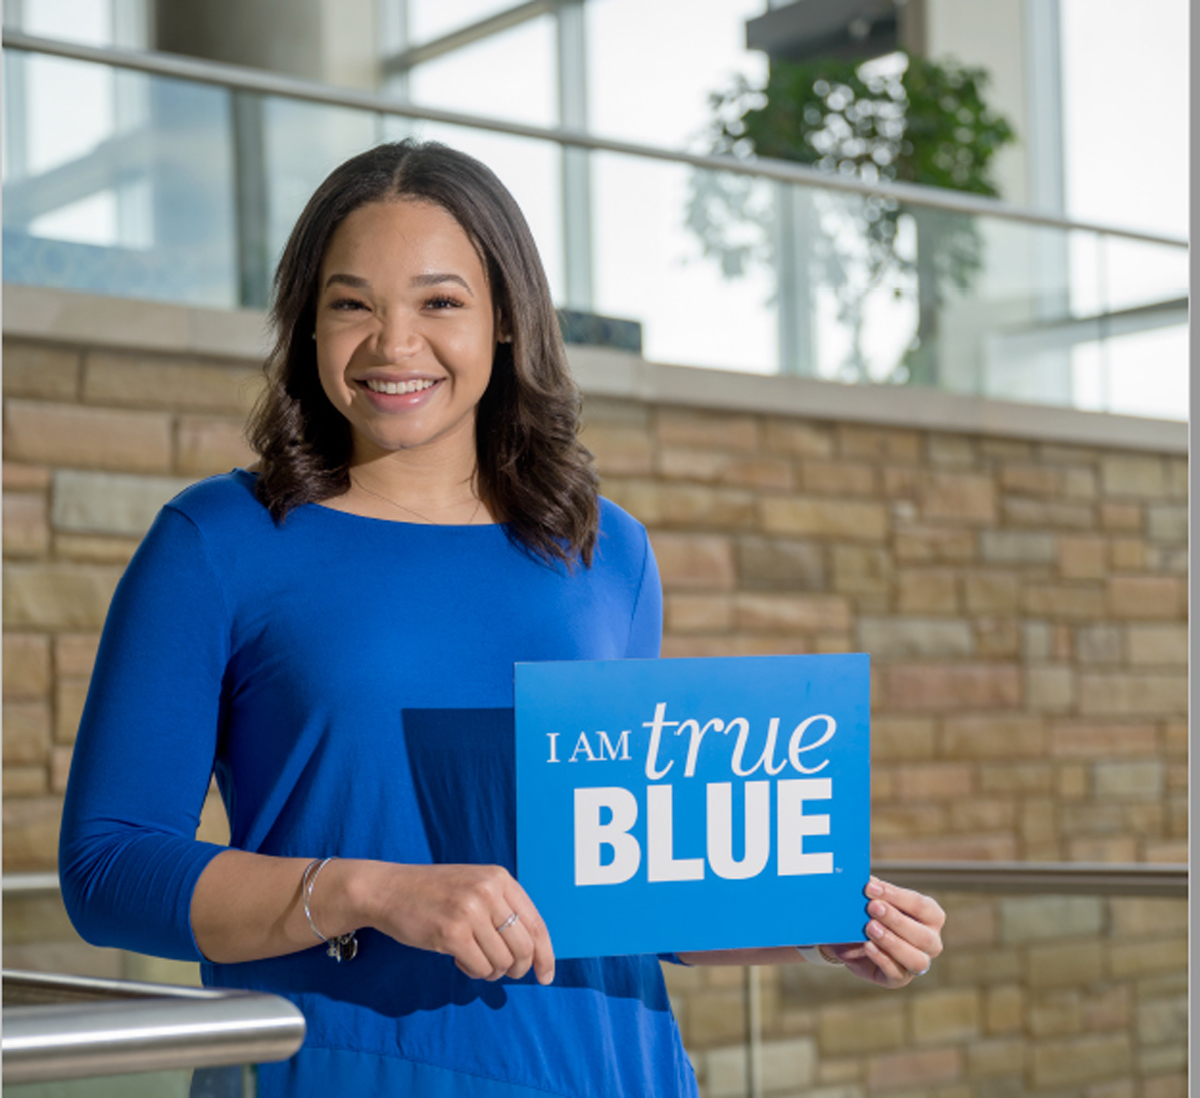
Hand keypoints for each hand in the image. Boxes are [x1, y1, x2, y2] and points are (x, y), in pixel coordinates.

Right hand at [363, 862, 554, 984]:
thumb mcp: (475, 885)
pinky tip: (459, 959)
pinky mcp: (450, 933)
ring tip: (474, 959)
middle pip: (523, 947)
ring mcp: (470, 911)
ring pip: (502, 961)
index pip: (536, 923)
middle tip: (506, 973)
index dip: (545, 954)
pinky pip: (480, 968)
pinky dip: (474, 972)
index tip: (546, 975)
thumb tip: (533, 950)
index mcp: (499, 878)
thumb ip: (502, 908)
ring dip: (491, 971)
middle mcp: (489, 891)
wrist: (389, 889)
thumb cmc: (434, 893)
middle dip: (518, 968)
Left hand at [821, 876, 944, 987]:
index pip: (921, 906)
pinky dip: (881, 958)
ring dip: (892, 942)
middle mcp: (931, 941)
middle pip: (923, 935)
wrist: (851, 939)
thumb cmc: (870, 914)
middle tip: (871, 907)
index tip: (870, 887)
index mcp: (930, 916)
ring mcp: (918, 963)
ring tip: (869, 928)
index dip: (896, 896)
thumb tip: (863, 877)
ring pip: (916, 959)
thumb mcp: (872, 900)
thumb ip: (873, 891)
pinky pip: (896, 973)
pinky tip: (867, 946)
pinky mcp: (899, 978)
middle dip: (896, 920)